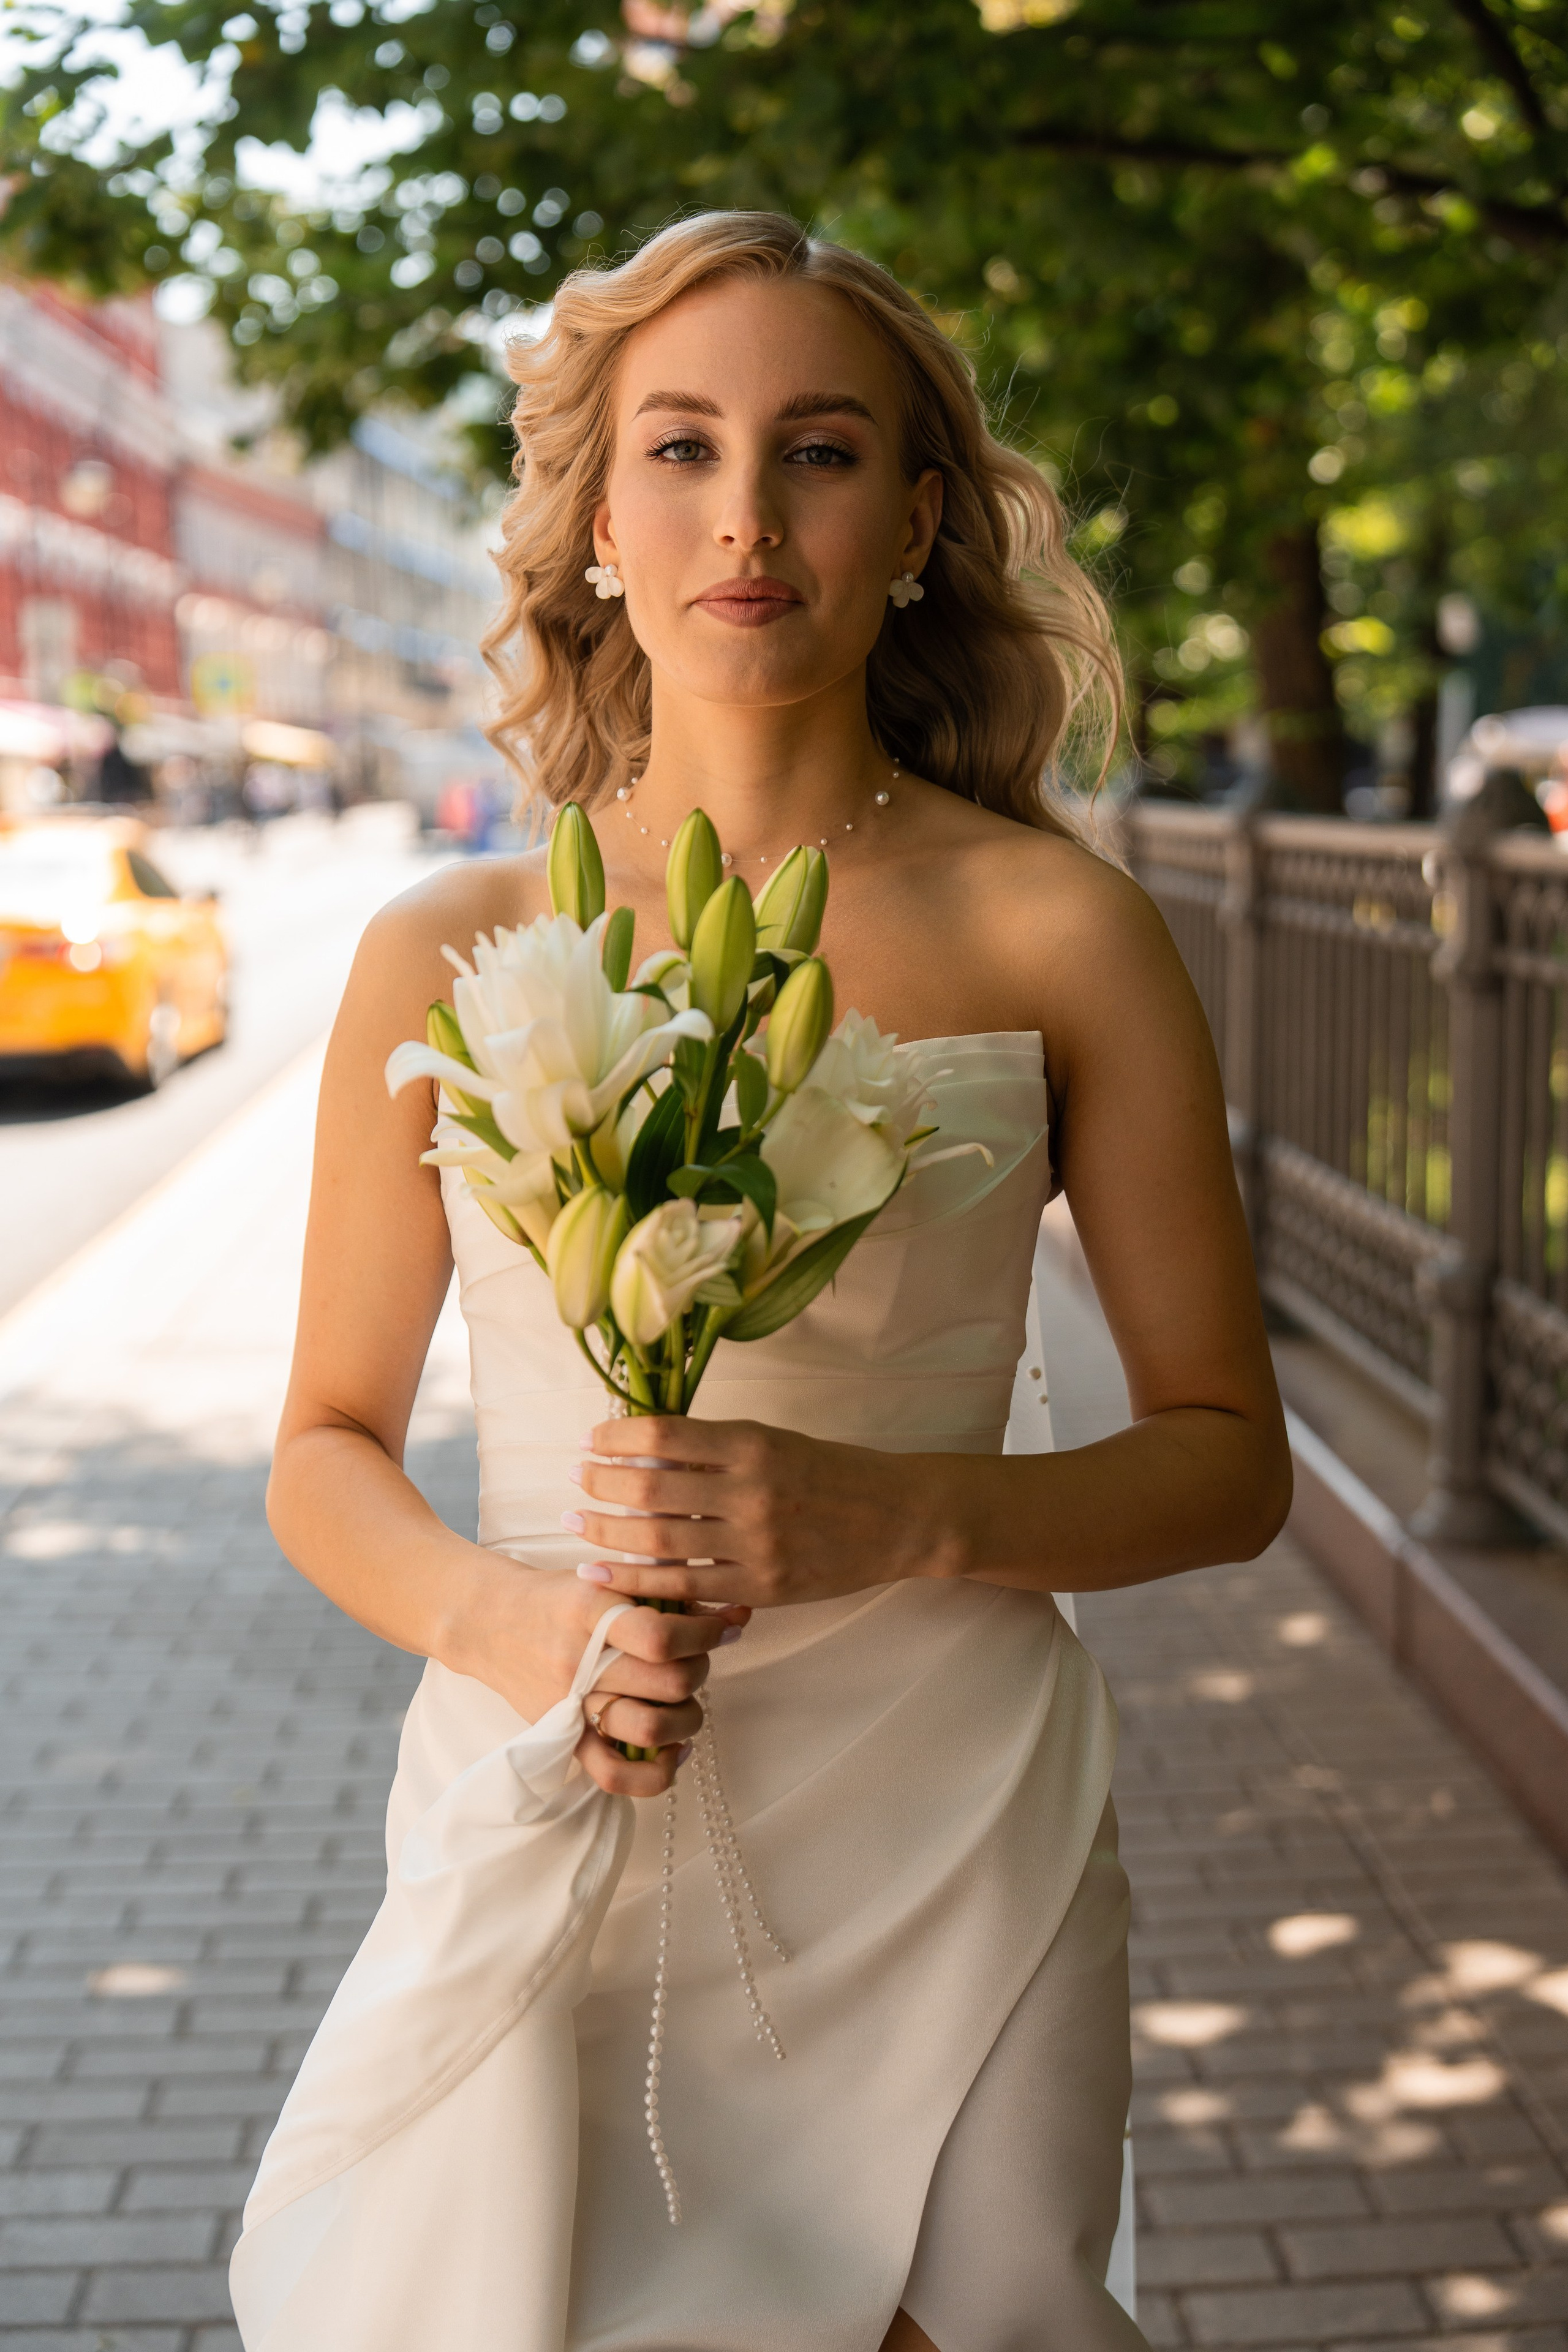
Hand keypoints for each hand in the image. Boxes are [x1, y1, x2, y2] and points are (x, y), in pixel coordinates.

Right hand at [443, 1554, 748, 1798]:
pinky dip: (658, 1771)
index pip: (661, 1636)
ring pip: (651, 1730)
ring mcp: (570, 1706)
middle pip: (667, 1683)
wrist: (485, 1622)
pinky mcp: (565, 1738)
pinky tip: (676, 1748)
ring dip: (688, 1717)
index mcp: (589, 1610)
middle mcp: (580, 1662)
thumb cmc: (554, 1596)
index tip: (723, 1626)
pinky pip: (615, 1776)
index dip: (706, 1634)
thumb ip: (662, 1594)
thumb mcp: (603, 1580)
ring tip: (686, 1701)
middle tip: (698, 1659)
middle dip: (700, 1669)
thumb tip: (735, 1613)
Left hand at [564, 1417, 948, 1611]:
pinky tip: (604, 1574)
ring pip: (659, 1542)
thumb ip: (715, 1446)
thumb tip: (643, 1448)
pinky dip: (638, 1581)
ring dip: (605, 1533)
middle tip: (572, 1479)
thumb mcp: (775, 1440)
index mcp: (753, 1444)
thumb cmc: (833, 1470)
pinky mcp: (761, 1588)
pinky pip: (685, 1589)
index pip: (663, 1435)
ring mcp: (755, 1545)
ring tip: (575, 1523)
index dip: (615, 1438)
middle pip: (650, 1490)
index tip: (591, 1440)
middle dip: (599, 1484)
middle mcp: (751, 1492)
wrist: (899, 1517)